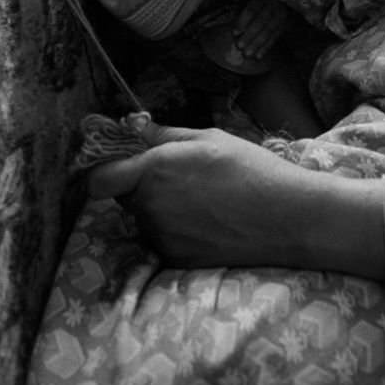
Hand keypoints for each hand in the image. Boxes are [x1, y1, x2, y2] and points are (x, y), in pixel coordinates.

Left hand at [86, 121, 384, 278]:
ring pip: (144, 217)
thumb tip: (128, 126)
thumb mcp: (207, 137)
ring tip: (200, 197)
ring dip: (159, 206)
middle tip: (178, 175)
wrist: (284, 216)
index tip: (123, 163)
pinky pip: (161, 237)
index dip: (106, 170)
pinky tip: (206, 218)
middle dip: (140, 185)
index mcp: (155, 169)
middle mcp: (150, 206)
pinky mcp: (174, 258)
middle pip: (124, 196)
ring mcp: (161, 236)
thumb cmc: (249, 167)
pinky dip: (174, 228)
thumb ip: (162, 134)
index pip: (99, 179)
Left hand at [233, 0, 289, 59]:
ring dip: (257, 44)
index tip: (235, 33)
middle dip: (250, 35)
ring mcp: (279, 16)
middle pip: (260, 22)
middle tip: (240, 46)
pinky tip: (258, 56)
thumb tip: (234, 0)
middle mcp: (272, 6)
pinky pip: (275, 38)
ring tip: (247, 54)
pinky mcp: (284, 26)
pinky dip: (266, 48)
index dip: (243, 21)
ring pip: (268, 31)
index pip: (252, 10)